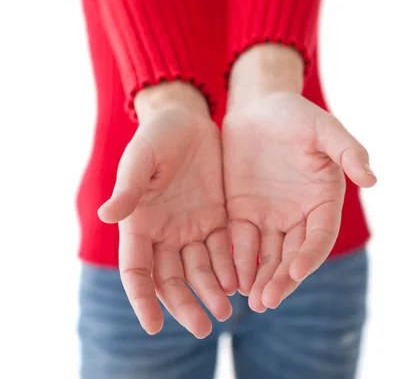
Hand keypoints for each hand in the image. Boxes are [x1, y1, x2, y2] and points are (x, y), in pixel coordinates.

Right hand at [97, 82, 236, 338]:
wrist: (186, 118)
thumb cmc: (156, 136)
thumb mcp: (140, 158)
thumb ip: (128, 188)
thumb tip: (107, 215)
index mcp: (139, 223)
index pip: (137, 271)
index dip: (142, 299)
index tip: (153, 326)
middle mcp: (164, 232)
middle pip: (171, 279)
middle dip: (185, 304)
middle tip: (204, 327)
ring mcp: (191, 227)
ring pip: (200, 269)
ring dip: (210, 291)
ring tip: (226, 310)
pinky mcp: (216, 217)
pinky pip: (223, 248)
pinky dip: (230, 266)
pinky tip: (239, 281)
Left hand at [223, 90, 375, 312]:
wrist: (257, 106)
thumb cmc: (296, 114)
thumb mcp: (324, 128)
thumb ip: (347, 150)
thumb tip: (372, 178)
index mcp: (323, 200)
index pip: (319, 237)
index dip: (309, 256)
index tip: (295, 272)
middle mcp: (297, 215)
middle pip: (291, 255)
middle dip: (281, 279)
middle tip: (267, 300)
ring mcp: (269, 215)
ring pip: (266, 255)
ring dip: (259, 278)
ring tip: (250, 300)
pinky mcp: (241, 211)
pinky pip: (240, 240)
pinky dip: (236, 260)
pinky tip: (230, 278)